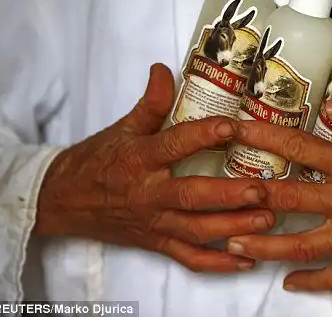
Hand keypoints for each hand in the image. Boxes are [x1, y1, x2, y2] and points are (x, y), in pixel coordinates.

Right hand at [34, 63, 274, 271]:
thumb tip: (164, 68)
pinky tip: (246, 260)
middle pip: (190, 197)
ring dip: (233, 229)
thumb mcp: (122, 128)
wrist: (64, 201)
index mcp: (140, 159)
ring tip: (267, 220)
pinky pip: (189, 259)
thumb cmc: (98, 161)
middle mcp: (148, 194)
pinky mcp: (157, 244)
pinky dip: (218, 263)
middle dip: (227, 196)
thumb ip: (150, 102)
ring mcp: (154, 223)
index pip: (174, 145)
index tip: (232, 126)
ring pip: (196, 231)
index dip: (202, 135)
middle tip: (261, 190)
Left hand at [226, 97, 331, 290]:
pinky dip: (312, 282)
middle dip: (248, 196)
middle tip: (214, 193)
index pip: (298, 148)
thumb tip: (328, 107)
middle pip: (288, 201)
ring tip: (232, 243)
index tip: (233, 129)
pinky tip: (288, 282)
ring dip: (265, 246)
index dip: (262, 136)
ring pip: (303, 246)